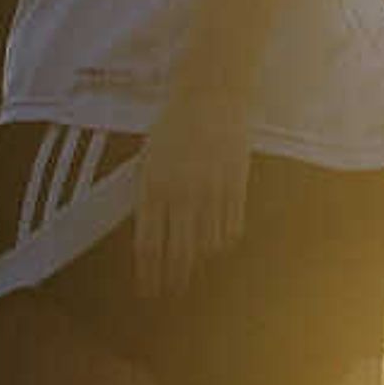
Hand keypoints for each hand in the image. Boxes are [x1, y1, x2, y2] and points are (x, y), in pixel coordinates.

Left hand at [135, 69, 253, 299]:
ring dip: (198, 260)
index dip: (148, 272)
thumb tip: (149, 230)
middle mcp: (181, 193)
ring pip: (205, 244)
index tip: (148, 288)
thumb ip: (148, 193)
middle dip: (172, 277)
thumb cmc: (175, 120)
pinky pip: (230, 227)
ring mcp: (210, 191)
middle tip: (171, 292)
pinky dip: (223, 240)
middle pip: (177, 252)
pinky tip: (217, 244)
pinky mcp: (235, 186)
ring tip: (194, 269)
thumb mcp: (150, 156)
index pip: (148, 244)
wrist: (212, 92)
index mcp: (152, 185)